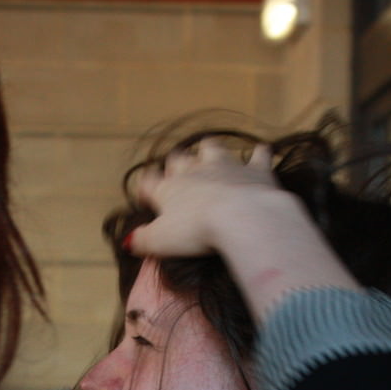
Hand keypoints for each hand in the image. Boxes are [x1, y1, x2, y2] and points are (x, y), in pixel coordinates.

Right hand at [128, 140, 280, 257]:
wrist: (240, 217)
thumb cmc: (196, 231)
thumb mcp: (160, 242)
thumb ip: (142, 240)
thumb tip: (129, 241)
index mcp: (169, 189)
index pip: (150, 182)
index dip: (146, 188)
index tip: (146, 197)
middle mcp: (195, 171)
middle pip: (179, 160)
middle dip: (175, 164)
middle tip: (177, 174)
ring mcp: (225, 166)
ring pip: (212, 148)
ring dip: (209, 151)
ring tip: (209, 153)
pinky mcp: (254, 170)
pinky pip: (258, 156)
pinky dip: (259, 154)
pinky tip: (261, 152)